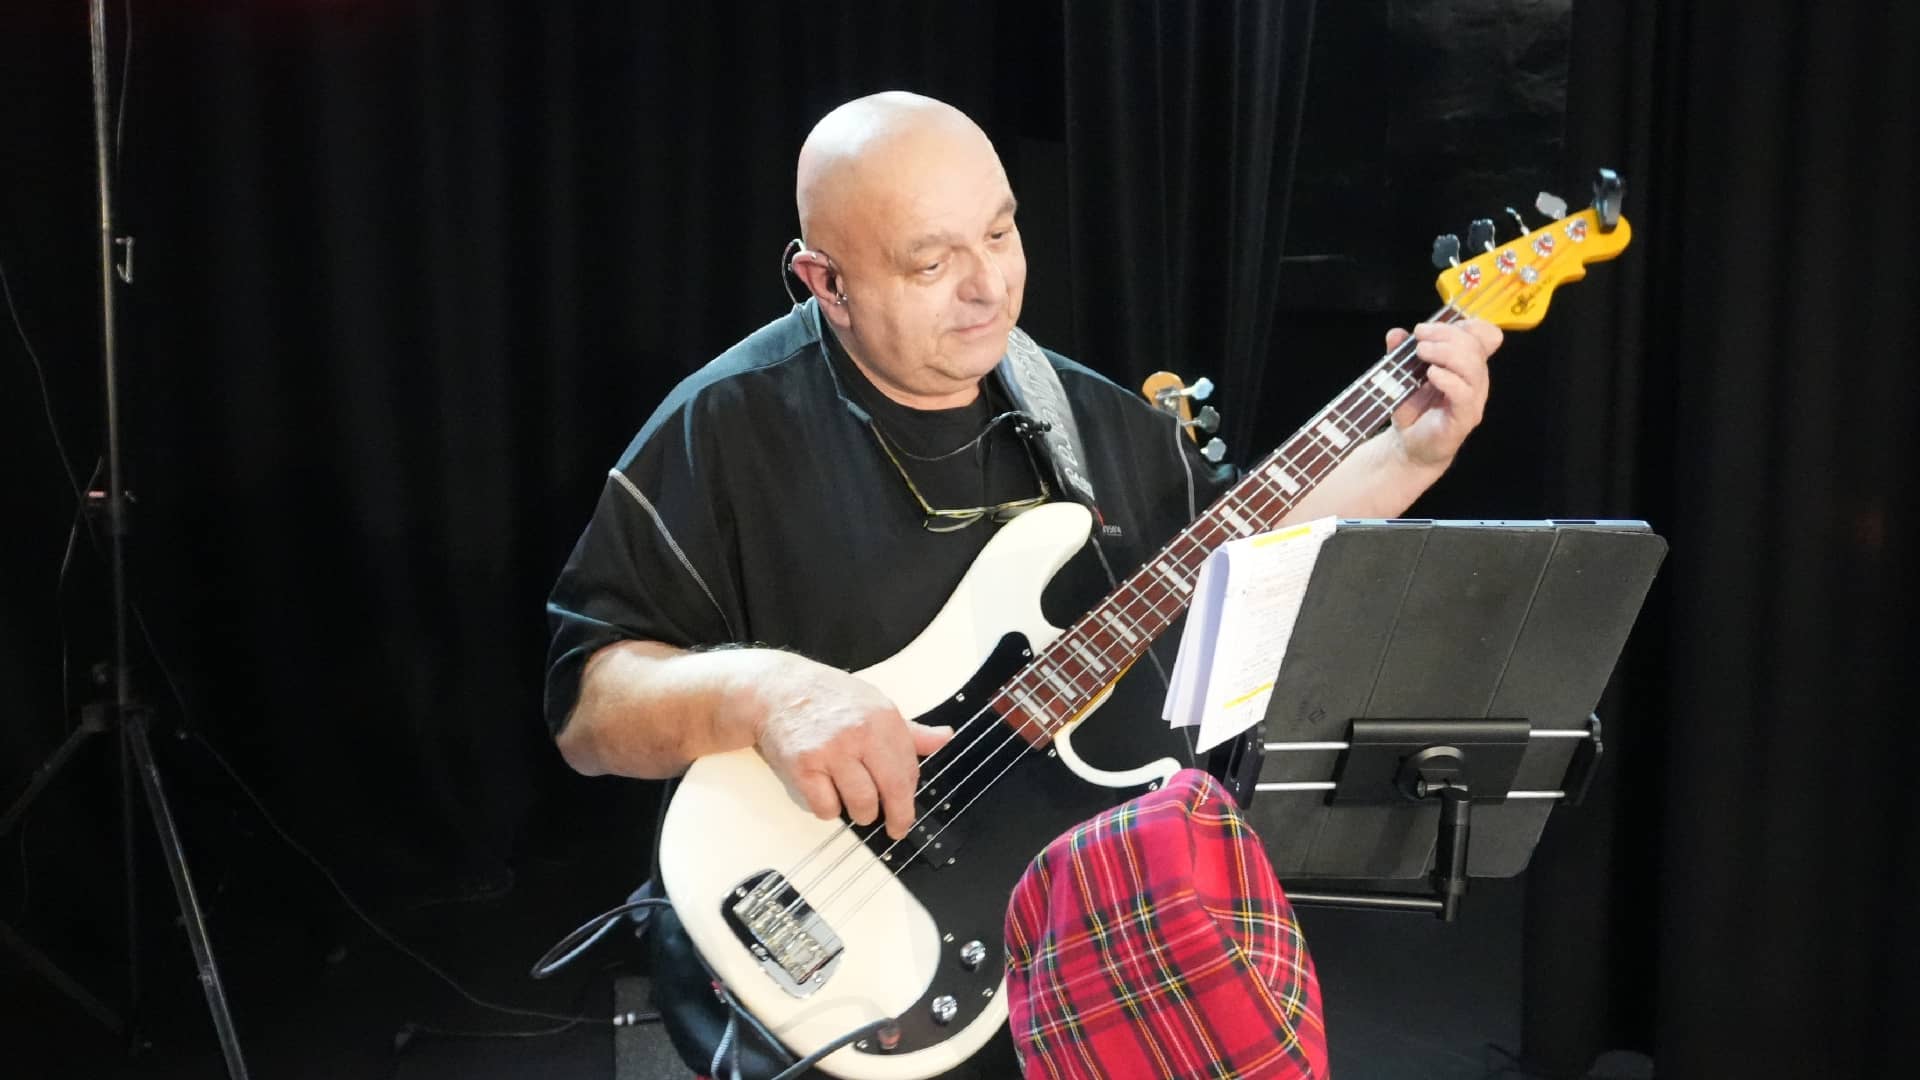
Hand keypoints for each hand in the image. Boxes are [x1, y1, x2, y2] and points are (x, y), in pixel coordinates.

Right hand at [749, 654, 953, 839]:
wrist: (777, 690)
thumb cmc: (828, 698)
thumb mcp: (875, 704)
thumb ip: (910, 730)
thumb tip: (944, 737)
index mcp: (883, 718)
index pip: (909, 769)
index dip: (909, 794)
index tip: (906, 807)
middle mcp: (860, 733)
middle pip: (892, 790)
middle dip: (897, 817)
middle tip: (895, 828)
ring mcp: (831, 751)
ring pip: (860, 804)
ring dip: (861, 814)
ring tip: (857, 807)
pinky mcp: (803, 767)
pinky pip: (826, 807)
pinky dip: (829, 809)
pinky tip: (827, 794)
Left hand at [1383, 318, 1500, 467]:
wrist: (1408, 448)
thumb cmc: (1413, 410)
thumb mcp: (1403, 376)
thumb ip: (1401, 353)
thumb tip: (1395, 333)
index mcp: (1468, 365)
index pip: (1486, 336)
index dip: (1466, 324)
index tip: (1432, 327)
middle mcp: (1476, 380)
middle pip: (1475, 346)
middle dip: (1446, 334)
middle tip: (1419, 338)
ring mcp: (1473, 400)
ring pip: (1473, 367)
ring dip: (1446, 352)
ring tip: (1421, 352)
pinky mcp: (1463, 418)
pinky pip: (1464, 394)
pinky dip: (1448, 379)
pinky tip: (1431, 375)